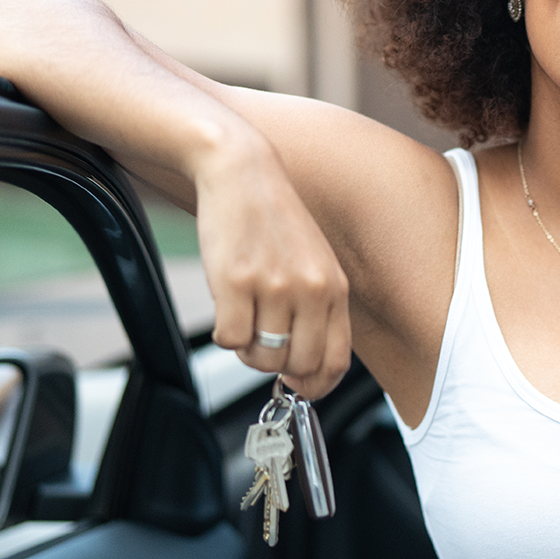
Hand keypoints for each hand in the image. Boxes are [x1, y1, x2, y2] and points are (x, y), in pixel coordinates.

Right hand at [195, 134, 351, 399]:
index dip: (315, 385)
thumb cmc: (274, 221)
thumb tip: (305, 365)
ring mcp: (274, 286)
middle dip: (276, 367)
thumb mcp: (315, 263)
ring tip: (244, 317)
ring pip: (261, 357)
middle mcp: (311, 289)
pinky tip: (227, 305)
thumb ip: (317, 310)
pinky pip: (229, 339)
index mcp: (334, 289)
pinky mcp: (236, 281)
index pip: (336, 361)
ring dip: (247, 348)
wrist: (243, 173)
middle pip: (298, 365)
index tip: (297, 383)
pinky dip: (224, 333)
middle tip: (262, 343)